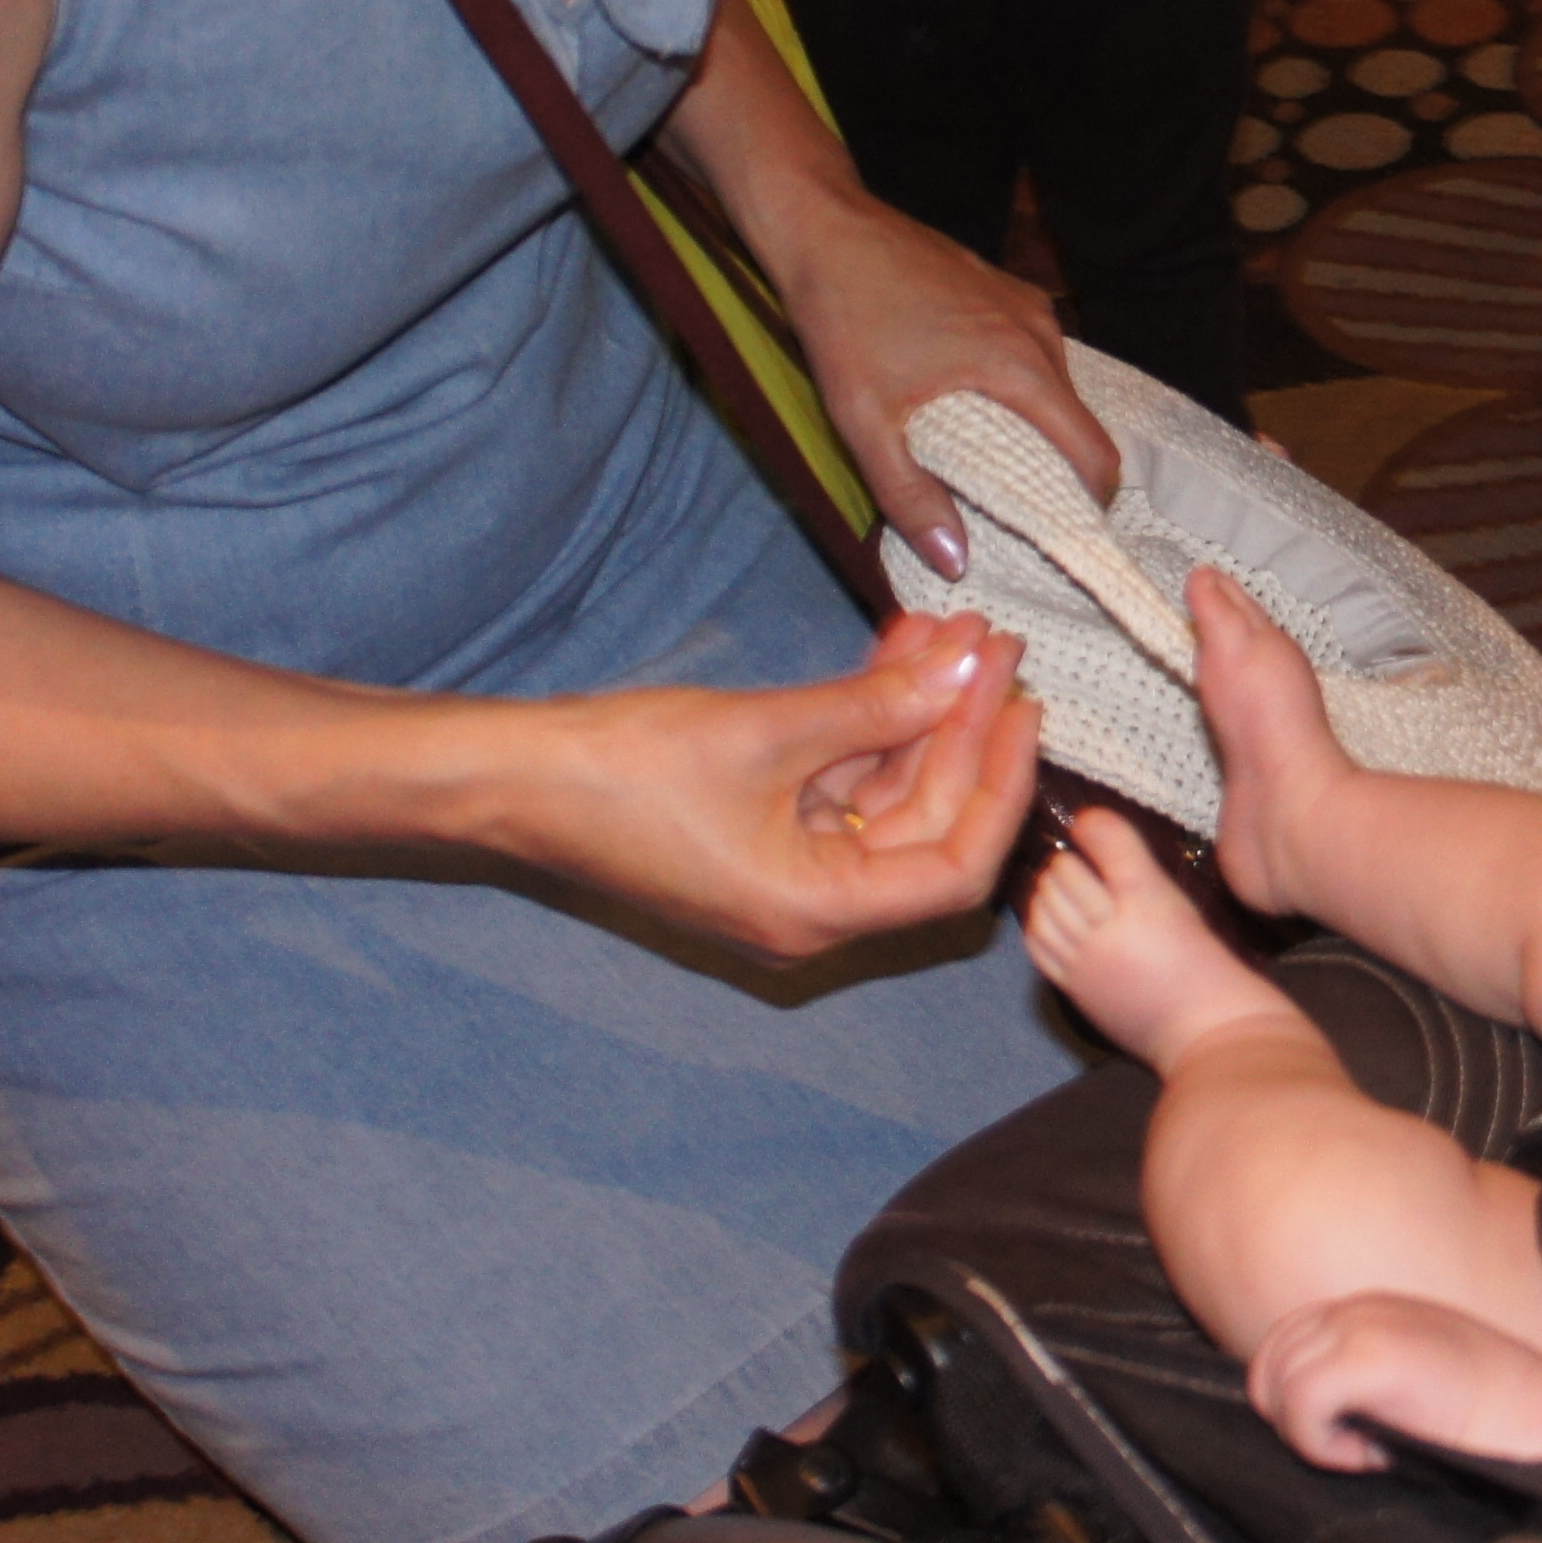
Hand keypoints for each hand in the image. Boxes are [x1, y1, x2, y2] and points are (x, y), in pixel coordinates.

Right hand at [528, 612, 1043, 960]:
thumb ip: (878, 705)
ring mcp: (787, 869)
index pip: (955, 870)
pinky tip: (898, 652)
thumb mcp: (768, 729)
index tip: (1024, 707)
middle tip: (994, 644)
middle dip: (962, 729)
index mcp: (817, 912)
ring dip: (919, 713)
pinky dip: (871, 720)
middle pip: (926, 823)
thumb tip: (971, 665)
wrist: (517, 776)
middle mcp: (812, 906)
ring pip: (887, 793)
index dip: (1000, 787)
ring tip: (953, 630)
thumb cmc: (628, 768)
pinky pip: (842, 779)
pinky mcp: (763, 830)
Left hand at [777, 191, 1120, 577]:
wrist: (825, 228)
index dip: (1090, 503)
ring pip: (1056, 389)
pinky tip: (969, 404)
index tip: (1061, 536)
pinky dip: (1020, 391)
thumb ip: (910, 496)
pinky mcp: (1007, 288)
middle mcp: (1041, 333)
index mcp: (1021, 368)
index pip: (1095, 453)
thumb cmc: (844, 322)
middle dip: (1057, 471)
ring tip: (986, 462)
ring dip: (1036, 429)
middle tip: (1012, 512)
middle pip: (1078, 423)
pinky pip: (1035, 356)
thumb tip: (957, 562)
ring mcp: (1027, 304)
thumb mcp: (864, 422)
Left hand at [1247, 1291, 1541, 1470]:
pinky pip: (1300, 1406)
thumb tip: (1309, 1414)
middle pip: (1269, 1361)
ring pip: (1278, 1383)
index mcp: (1371, 1309)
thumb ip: (1363, 1377)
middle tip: (1354, 1445)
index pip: (1286, 1342)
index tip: (1346, 1433)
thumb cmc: (1492, 1417)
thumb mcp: (1418, 1378)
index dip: (1295, 1398)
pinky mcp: (1368, 1357)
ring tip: (1372, 1449)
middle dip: (1295, 1416)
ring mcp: (1362, 1326)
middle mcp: (1360, 1307)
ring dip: (1314, 1432)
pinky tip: (1375, 1455)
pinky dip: (1324, 1446)